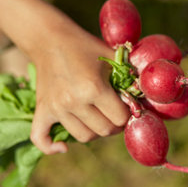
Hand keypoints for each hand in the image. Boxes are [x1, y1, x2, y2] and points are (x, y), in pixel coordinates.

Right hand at [30, 29, 129, 153]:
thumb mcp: (111, 56)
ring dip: (95, 132)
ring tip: (99, 119)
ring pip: (83, 137)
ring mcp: (56, 108)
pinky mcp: (42, 110)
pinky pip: (41, 139)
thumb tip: (146, 94)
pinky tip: (63, 147)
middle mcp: (74, 101)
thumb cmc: (85, 47)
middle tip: (116, 114)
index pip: (120, 118)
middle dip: (115, 125)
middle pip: (104, 130)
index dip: (128, 113)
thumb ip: (129, 76)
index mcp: (94, 88)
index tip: (126, 105)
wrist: (50, 39)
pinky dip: (52, 147)